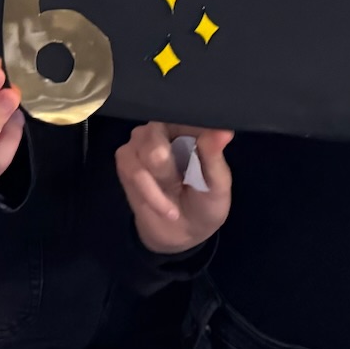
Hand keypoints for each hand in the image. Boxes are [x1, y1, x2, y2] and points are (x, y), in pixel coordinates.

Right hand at [115, 122, 232, 254]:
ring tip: (174, 198)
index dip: (189, 134)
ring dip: (162, 185)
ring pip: (146, 156)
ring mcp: (139, 140)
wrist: (183, 233)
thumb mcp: (217, 184)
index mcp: (187, 125)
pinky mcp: (125, 159)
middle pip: (156, 136)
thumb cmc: (205, 201)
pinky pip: (133, 172)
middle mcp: (161, 126)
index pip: (183, 115)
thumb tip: (224, 131)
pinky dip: (152, 196)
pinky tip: (166, 209)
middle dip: (171, 169)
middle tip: (183, 184)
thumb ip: (214, 156)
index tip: (196, 160)